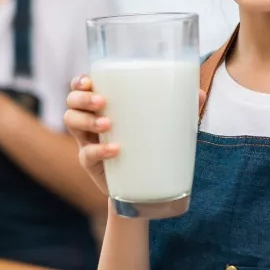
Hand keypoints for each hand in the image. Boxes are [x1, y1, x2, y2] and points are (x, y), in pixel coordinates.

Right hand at [65, 75, 206, 195]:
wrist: (143, 189)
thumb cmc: (150, 147)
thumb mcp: (164, 126)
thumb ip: (181, 110)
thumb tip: (199, 94)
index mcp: (103, 107)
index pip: (80, 87)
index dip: (79, 81)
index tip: (89, 80)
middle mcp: (90, 122)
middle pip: (71, 101)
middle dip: (82, 98)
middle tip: (103, 102)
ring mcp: (88, 142)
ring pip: (70, 122)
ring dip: (86, 119)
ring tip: (108, 124)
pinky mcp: (91, 164)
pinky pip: (86, 154)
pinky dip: (99, 150)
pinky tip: (115, 150)